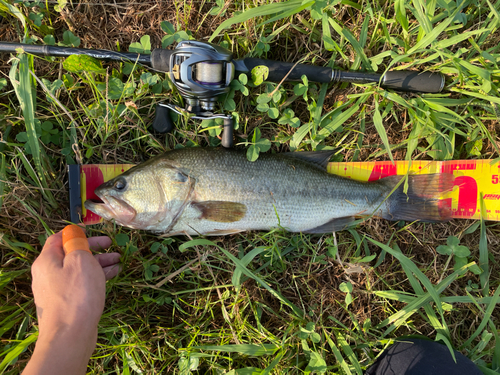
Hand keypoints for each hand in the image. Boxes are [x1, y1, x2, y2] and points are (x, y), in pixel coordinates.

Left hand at [23, 230, 119, 374]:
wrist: (70, 336)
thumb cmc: (76, 295)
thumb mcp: (80, 260)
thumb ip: (78, 243)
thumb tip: (74, 234)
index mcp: (47, 261)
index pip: (58, 238)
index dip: (76, 231)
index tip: (94, 230)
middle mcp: (48, 274)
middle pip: (71, 253)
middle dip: (93, 247)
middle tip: (111, 244)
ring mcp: (57, 290)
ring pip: (79, 269)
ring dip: (98, 262)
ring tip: (118, 260)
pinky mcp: (67, 303)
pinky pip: (82, 283)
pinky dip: (97, 276)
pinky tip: (113, 274)